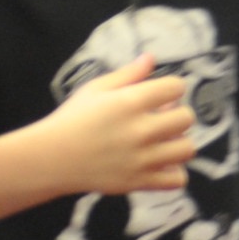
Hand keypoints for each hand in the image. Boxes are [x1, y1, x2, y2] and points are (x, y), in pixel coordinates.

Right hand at [35, 54, 195, 196]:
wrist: (51, 159)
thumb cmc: (72, 119)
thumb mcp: (95, 89)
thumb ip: (127, 74)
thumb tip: (151, 57)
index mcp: (130, 102)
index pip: (176, 87)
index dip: (172, 88)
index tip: (162, 94)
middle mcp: (140, 130)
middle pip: (186, 118)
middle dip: (178, 114)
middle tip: (162, 118)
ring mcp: (142, 159)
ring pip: (187, 149)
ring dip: (179, 142)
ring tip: (164, 141)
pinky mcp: (139, 182)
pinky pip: (177, 179)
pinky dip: (174, 172)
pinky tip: (161, 164)